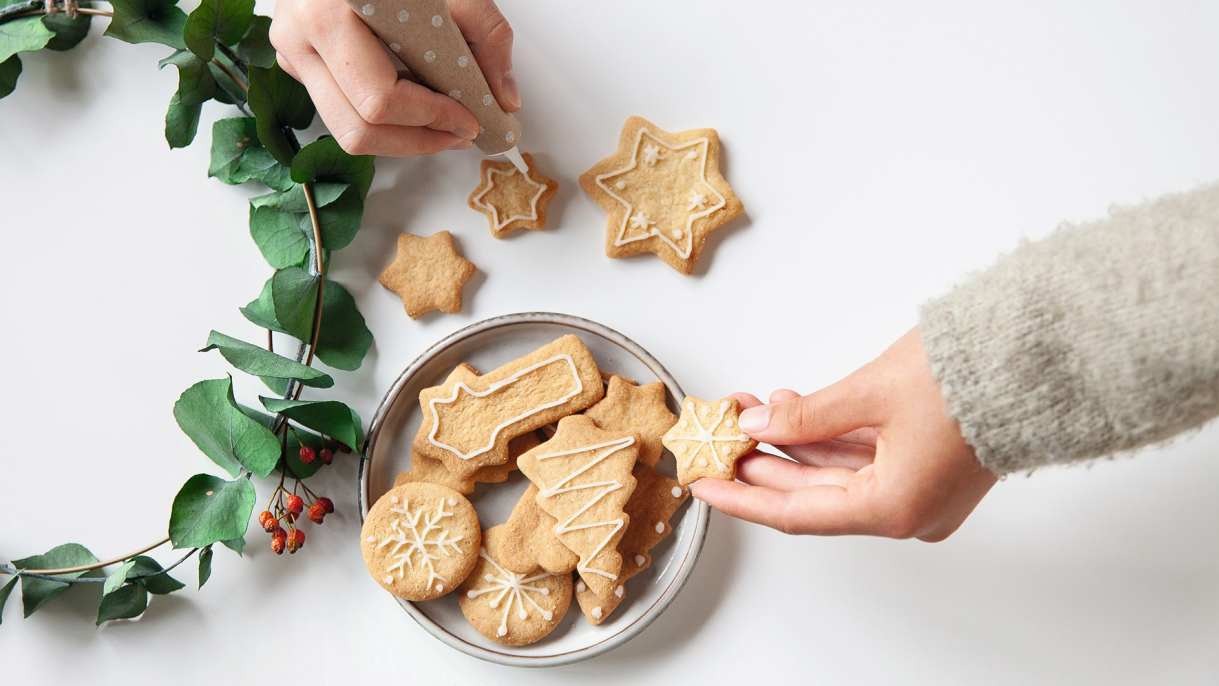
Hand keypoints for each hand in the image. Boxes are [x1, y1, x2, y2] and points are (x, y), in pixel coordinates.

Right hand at [270, 0, 519, 155]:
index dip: (431, 118)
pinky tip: (413, 104)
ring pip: (345, 131)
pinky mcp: (297, 63)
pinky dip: (382, 119)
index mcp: (328, 14)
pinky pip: (340, 110)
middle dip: (417, 141)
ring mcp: (292, 53)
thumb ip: (485, 34)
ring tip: (441, 128)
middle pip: (358, 128)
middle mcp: (300, 37)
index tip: (469, 120)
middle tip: (458, 134)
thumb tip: (504, 97)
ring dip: (400, 140)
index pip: (380, 98)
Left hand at [690, 328, 996, 540]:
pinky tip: (791, 408)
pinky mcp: (927, 468)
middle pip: (812, 495)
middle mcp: (907, 512)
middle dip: (762, 462)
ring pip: (834, 474)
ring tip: (750, 408)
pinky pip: (862, 461)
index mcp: (893, 508)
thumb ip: (806, 416)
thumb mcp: (869, 393)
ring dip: (792, 443)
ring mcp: (920, 492)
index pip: (795, 514)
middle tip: (720, 435)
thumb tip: (759, 426)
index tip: (702, 483)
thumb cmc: (969, 377)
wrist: (1037, 358)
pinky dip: (825, 437)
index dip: (742, 497)